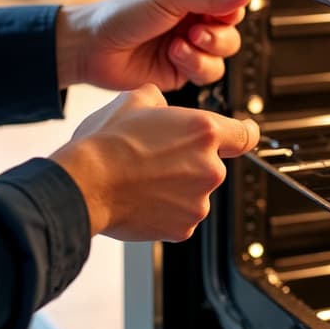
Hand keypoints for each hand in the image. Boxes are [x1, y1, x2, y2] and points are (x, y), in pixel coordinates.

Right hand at [51, 85, 260, 240]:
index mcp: (204, 131)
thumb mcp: (132, 100)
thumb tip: (161, 107)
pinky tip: (141, 198)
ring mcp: (198, 201)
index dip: (242, 134)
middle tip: (154, 158)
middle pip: (210, 164)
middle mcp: (209, 168)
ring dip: (175, 187)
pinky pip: (180, 216)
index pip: (245, 134)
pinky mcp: (183, 228)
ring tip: (141, 179)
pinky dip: (164, 210)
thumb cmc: (105, 144)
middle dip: (187, 162)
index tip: (243, 136)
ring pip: (193, 192)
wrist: (84, 184)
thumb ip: (160, 101)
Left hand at [56, 0, 254, 90]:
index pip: (231, 7)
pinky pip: (205, 76)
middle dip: (217, 36)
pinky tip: (174, 56)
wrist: (92, 47)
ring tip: (179, 45)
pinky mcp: (179, 74)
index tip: (220, 13)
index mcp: (192, 2)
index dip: (230, 12)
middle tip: (194, 31)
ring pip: (221, 59)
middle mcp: (192, 26)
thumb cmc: (121, 15)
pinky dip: (194, 66)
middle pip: (231, 36)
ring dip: (203, 53)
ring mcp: (187, 52)